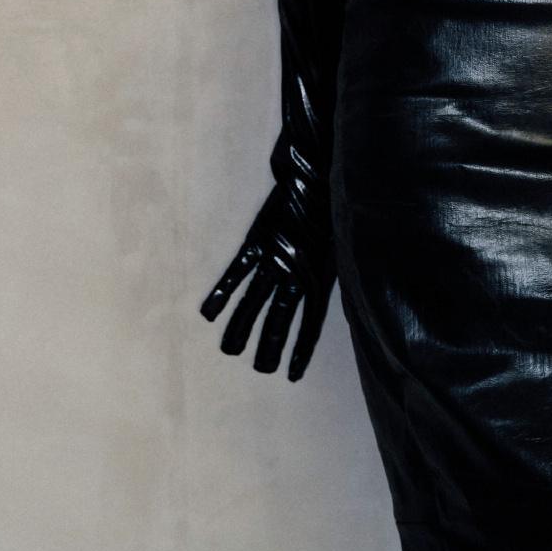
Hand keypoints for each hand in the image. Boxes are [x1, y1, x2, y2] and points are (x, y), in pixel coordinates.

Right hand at [200, 176, 335, 382]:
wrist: (319, 174)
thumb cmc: (335, 208)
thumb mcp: (343, 245)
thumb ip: (335, 271)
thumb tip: (341, 295)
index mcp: (320, 278)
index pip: (310, 325)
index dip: (301, 350)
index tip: (292, 375)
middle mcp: (296, 274)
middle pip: (279, 320)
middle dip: (268, 347)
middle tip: (260, 370)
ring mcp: (274, 259)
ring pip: (254, 302)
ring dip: (240, 328)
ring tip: (229, 351)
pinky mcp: (257, 242)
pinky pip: (237, 273)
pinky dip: (222, 293)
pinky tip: (208, 314)